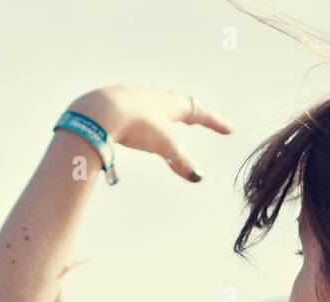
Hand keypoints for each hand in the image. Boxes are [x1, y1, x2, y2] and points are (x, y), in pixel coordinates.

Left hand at [67, 85, 232, 181]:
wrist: (101, 112)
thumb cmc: (137, 125)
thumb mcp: (164, 145)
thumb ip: (180, 161)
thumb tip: (198, 177)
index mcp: (170, 104)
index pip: (199, 112)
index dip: (215, 122)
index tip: (228, 130)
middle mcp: (153, 97)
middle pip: (176, 103)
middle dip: (189, 113)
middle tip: (196, 118)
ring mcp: (132, 98)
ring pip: (153, 104)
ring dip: (162, 113)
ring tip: (164, 117)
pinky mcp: (113, 106)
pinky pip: (132, 111)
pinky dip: (140, 118)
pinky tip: (131, 123)